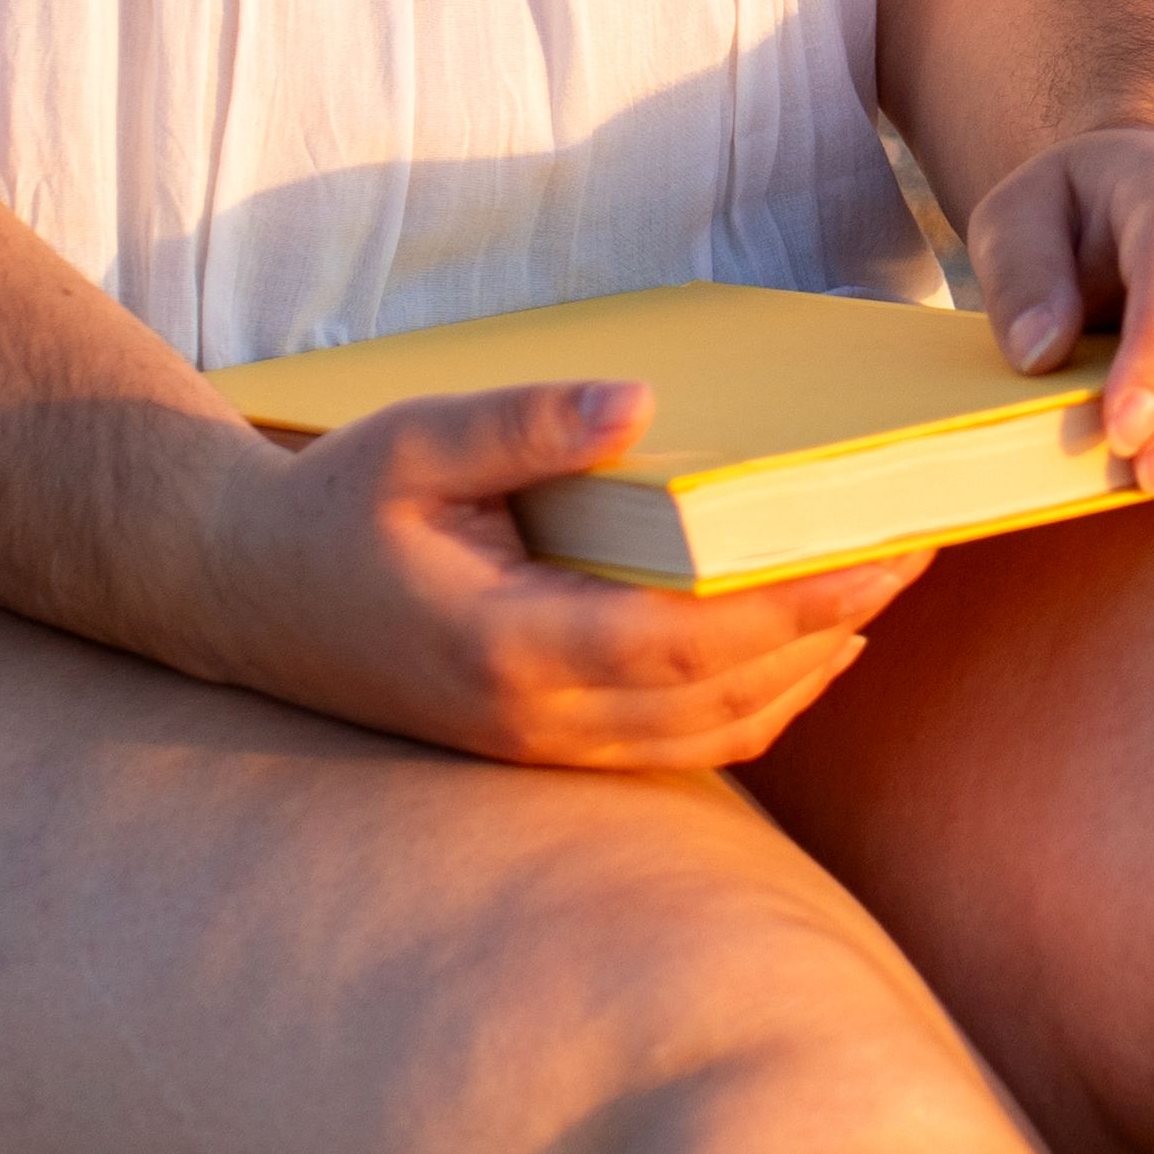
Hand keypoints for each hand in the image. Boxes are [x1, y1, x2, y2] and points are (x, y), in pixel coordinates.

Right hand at [201, 379, 928, 772]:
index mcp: (506, 647)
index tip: (884, 552)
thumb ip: (523, 425)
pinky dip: (753, 704)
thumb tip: (639, 405)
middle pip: (724, 700)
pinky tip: (799, 647)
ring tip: (877, 593)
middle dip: (833, 628)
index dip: (799, 604)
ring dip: (805, 672)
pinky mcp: (540, 749)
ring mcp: (536, 749)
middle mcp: (531, 720)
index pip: (690, 643)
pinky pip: (676, 748)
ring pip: (710, 738)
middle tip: (916, 552)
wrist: (236, 594)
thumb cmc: (326, 507)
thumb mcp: (411, 440)